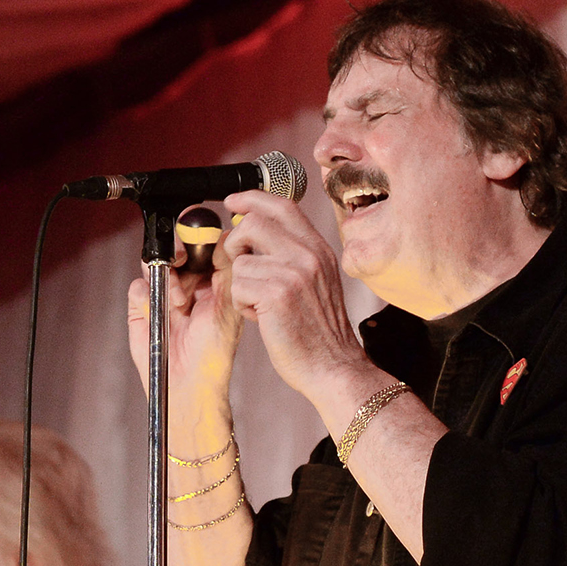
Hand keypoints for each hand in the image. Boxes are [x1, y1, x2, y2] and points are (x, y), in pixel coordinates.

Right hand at [126, 223, 244, 421]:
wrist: (188, 384)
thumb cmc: (213, 353)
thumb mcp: (226, 306)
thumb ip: (226, 270)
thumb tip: (223, 237)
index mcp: (213, 280)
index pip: (204, 245)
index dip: (200, 235)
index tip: (198, 230)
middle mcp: (188, 283)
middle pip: (177, 248)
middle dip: (179, 249)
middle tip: (183, 257)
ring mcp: (163, 294)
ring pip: (156, 263)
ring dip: (165, 274)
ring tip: (180, 300)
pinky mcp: (142, 307)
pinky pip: (138, 286)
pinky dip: (148, 294)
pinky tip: (165, 311)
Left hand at [218, 189, 370, 399]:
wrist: (333, 366)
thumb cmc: (319, 331)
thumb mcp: (316, 281)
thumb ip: (293, 254)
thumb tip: (252, 232)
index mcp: (318, 249)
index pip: (283, 206)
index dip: (252, 199)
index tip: (233, 202)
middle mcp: (308, 255)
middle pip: (254, 223)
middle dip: (235, 242)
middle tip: (239, 263)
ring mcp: (294, 273)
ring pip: (240, 261)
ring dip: (240, 285)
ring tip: (260, 304)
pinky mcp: (277, 295)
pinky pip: (238, 286)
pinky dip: (242, 304)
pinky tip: (262, 317)